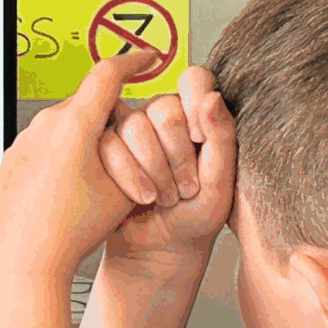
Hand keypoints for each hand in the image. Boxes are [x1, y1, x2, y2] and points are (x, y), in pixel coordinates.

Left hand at [0, 49, 201, 284]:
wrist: (22, 263)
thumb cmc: (72, 232)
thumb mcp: (124, 191)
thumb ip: (135, 152)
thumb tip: (142, 136)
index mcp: (74, 124)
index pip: (109, 74)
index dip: (134, 61)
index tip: (148, 57)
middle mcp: (43, 125)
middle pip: (88, 106)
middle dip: (113, 123)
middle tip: (130, 154)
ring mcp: (23, 142)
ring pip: (65, 128)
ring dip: (87, 143)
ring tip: (97, 184)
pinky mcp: (11, 162)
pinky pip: (44, 148)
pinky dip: (63, 158)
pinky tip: (70, 193)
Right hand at [100, 64, 235, 278]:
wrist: (162, 248)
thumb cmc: (197, 216)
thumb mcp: (220, 182)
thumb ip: (222, 138)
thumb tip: (213, 97)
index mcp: (197, 113)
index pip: (195, 79)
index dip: (195, 106)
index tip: (201, 141)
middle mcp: (163, 114)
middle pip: (164, 108)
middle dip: (177, 155)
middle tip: (187, 188)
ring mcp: (131, 129)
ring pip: (134, 127)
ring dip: (154, 170)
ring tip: (166, 198)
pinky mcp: (105, 148)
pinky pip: (108, 146)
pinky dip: (129, 176)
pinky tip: (142, 197)